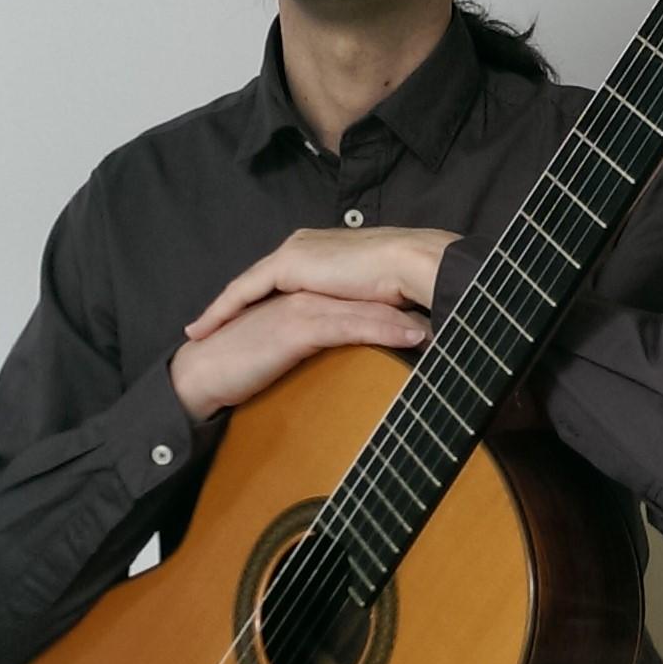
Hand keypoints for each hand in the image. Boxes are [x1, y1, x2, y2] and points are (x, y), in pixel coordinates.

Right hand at [169, 289, 432, 421]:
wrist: (203, 373)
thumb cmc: (241, 363)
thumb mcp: (289, 346)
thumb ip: (320, 336)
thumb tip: (356, 349)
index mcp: (309, 292)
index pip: (365, 290)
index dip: (404, 297)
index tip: (442, 304)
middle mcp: (310, 289)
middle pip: (374, 291)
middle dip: (416, 298)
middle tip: (459, 304)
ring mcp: (305, 304)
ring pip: (370, 305)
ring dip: (412, 313)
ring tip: (452, 321)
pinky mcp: (298, 325)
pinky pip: (350, 326)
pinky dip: (385, 330)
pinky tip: (415, 338)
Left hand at [183, 227, 459, 341]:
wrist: (411, 264)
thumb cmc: (408, 284)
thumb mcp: (376, 298)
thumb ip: (360, 306)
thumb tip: (367, 328)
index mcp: (324, 251)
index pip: (283, 280)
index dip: (263, 302)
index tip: (247, 323)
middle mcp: (304, 246)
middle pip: (258, 282)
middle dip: (233, 306)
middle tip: (208, 330)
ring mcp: (294, 252)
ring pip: (245, 287)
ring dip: (220, 310)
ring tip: (198, 334)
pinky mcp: (288, 264)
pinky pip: (244, 292)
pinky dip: (222, 310)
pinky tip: (204, 329)